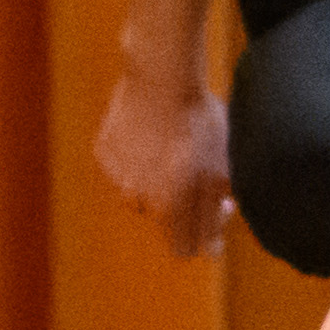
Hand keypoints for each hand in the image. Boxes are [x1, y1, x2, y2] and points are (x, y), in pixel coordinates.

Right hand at [95, 62, 233, 256]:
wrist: (163, 79)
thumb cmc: (203, 122)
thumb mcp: (225, 166)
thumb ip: (220, 208)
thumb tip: (214, 243)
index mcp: (171, 208)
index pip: (184, 249)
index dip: (204, 237)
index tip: (218, 213)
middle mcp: (139, 199)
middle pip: (165, 220)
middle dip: (185, 207)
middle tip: (203, 176)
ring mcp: (118, 177)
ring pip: (142, 193)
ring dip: (160, 182)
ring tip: (178, 149)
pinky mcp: (103, 154)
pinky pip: (125, 167)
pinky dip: (140, 158)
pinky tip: (156, 133)